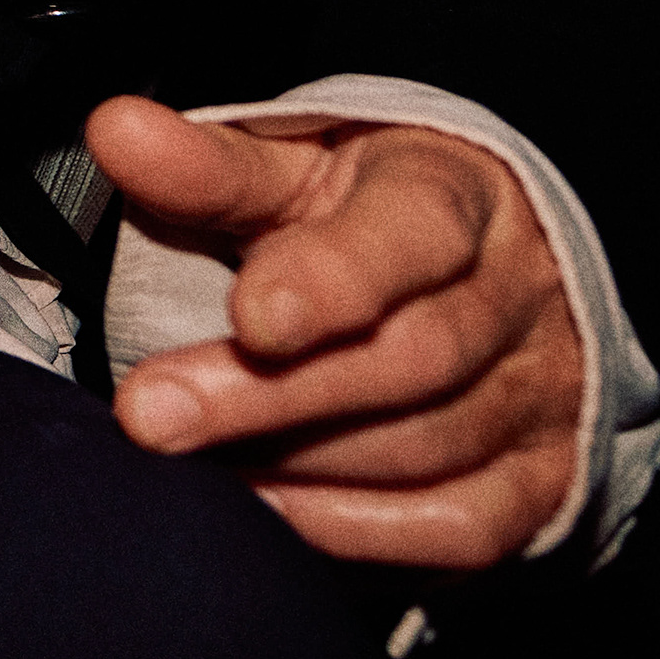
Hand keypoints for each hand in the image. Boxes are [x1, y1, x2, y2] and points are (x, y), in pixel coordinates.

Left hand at [86, 95, 584, 570]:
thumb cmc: (366, 218)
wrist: (487, 279)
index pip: (412, 231)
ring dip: (292, 461)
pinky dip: (353, 528)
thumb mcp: (295, 168)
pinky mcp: (543, 480)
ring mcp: (542, 391)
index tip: (249, 315)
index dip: (334, 278)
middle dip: (269, 394)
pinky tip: (265, 511)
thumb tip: (116, 130)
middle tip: (149, 414)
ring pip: (427, 446)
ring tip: (182, 462)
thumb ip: (210, 165)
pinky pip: (459, 524)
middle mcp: (517, 292)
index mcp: (456, 191)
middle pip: (410, 356)